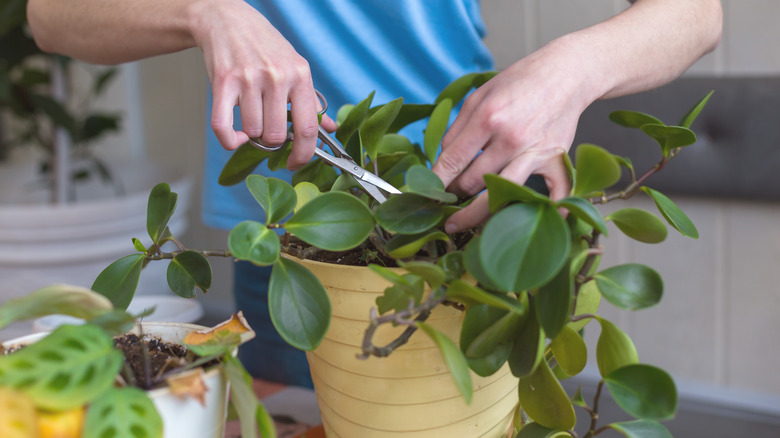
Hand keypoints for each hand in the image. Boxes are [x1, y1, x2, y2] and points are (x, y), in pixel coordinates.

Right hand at [191, 0, 334, 168]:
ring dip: (250, 134)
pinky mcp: (223, 82)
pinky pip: (223, 127)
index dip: (303, 154)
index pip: (308, 128)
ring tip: (251, 117)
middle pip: (275, 135)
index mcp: (300, 75)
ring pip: (252, 131)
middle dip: (271, 141)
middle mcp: (276, 77)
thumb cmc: (265, 46)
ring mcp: (249, 79)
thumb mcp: (295, 67)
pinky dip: (229, 140)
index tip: (296, 163)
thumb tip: (331, 128)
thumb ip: (311, 101)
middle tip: (267, 129)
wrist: (228, 20)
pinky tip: (236, 135)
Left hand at [432, 47, 590, 232]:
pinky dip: (551, 209)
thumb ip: (458, 129)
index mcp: (488, 118)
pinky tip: (538, 221)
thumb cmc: (520, 82)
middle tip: (445, 203)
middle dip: (454, 196)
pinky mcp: (557, 158)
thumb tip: (442, 162)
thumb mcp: (479, 96)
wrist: (566, 72)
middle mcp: (511, 138)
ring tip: (462, 222)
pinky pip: (556, 192)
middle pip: (474, 182)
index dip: (435, 182)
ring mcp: (536, 151)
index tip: (425, 194)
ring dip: (479, 213)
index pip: (453, 160)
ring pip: (503, 194)